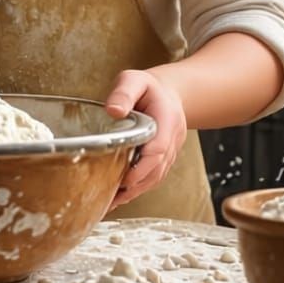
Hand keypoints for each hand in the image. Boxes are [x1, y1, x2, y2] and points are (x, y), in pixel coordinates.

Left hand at [104, 69, 187, 211]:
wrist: (167, 93)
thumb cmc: (147, 88)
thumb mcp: (134, 80)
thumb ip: (124, 93)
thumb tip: (113, 110)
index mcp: (167, 120)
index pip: (159, 148)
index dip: (142, 166)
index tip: (124, 178)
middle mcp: (173, 139)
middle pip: (157, 169)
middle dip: (135, 185)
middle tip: (110, 197)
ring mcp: (170, 151)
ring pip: (156, 177)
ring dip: (135, 191)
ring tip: (111, 202)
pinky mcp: (163, 159)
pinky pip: (153, 177)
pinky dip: (137, 188)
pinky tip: (119, 196)